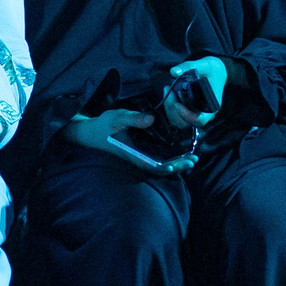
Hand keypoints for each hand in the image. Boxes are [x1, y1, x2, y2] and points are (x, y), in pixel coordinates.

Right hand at [61, 109, 194, 174]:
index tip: (183, 163)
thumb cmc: (104, 126)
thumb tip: (151, 119)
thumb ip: (133, 118)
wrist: (91, 132)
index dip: (168, 166)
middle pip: (161, 167)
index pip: (153, 165)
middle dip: (178, 165)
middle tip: (194, 159)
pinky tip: (179, 152)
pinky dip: (169, 157)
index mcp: (133, 154)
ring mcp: (139, 156)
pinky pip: (157, 159)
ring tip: (191, 158)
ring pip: (160, 164)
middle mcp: (138, 158)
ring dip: (176, 162)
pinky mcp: (139, 152)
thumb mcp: (117, 117)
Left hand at [163, 57, 229, 129]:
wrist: (215, 71)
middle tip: (170, 92)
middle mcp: (203, 113)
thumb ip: (190, 66)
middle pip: (185, 122)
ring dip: (169, 107)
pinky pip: (176, 116)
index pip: (200, 120)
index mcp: (211, 106)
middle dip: (173, 109)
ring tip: (168, 90)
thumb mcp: (204, 65)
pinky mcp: (187, 111)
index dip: (187, 116)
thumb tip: (173, 71)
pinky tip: (168, 92)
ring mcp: (195, 113)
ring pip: (178, 120)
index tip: (178, 104)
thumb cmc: (212, 70)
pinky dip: (169, 106)